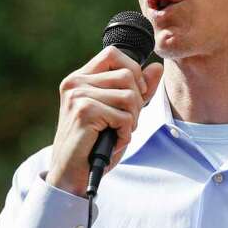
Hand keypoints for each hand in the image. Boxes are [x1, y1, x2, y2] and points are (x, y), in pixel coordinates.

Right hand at [45, 46, 163, 196]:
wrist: (71, 174)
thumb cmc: (94, 144)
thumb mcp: (118, 113)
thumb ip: (137, 90)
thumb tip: (156, 67)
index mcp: (80, 78)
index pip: (113, 53)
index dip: (132, 71)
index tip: (134, 94)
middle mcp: (75, 83)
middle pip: (127, 75)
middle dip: (137, 102)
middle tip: (124, 123)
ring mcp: (78, 96)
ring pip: (129, 97)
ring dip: (132, 120)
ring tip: (117, 133)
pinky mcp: (84, 112)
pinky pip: (124, 117)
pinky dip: (125, 134)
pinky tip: (112, 142)